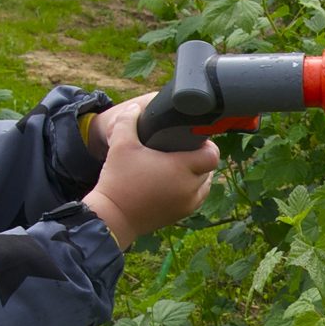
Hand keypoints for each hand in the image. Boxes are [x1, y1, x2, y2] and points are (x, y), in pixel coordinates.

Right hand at [82, 93, 218, 248]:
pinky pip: (197, 198)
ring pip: (205, 185)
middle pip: (209, 168)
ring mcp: (187, 204)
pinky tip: (178, 182)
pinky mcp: (181, 215)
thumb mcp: (120, 145)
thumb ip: (128, 121)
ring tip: (181, 166)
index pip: (212, 155)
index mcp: (181, 168)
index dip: (206, 145)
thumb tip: (136, 108)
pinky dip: (192, 189)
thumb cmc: (118, 180)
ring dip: (198, 175)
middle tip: (183, 150)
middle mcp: (190, 188)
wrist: (112, 217)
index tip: (192, 139)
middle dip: (200, 158)